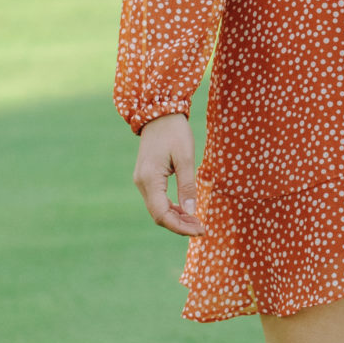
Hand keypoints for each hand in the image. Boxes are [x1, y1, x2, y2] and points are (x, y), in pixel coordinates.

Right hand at [133, 114, 202, 234]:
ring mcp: (142, 181)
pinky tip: (186, 209)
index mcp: (149, 179)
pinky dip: (171, 208)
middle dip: (180, 225)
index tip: (200, 230)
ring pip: (158, 209)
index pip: (162, 214)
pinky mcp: (146, 177)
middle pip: (159, 215)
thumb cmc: (174, 132)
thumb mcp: (186, 158)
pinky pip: (157, 200)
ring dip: (177, 218)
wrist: (159, 113)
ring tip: (197, 221)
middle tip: (201, 228)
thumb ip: (188, 185)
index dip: (180, 226)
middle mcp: (142, 183)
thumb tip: (191, 211)